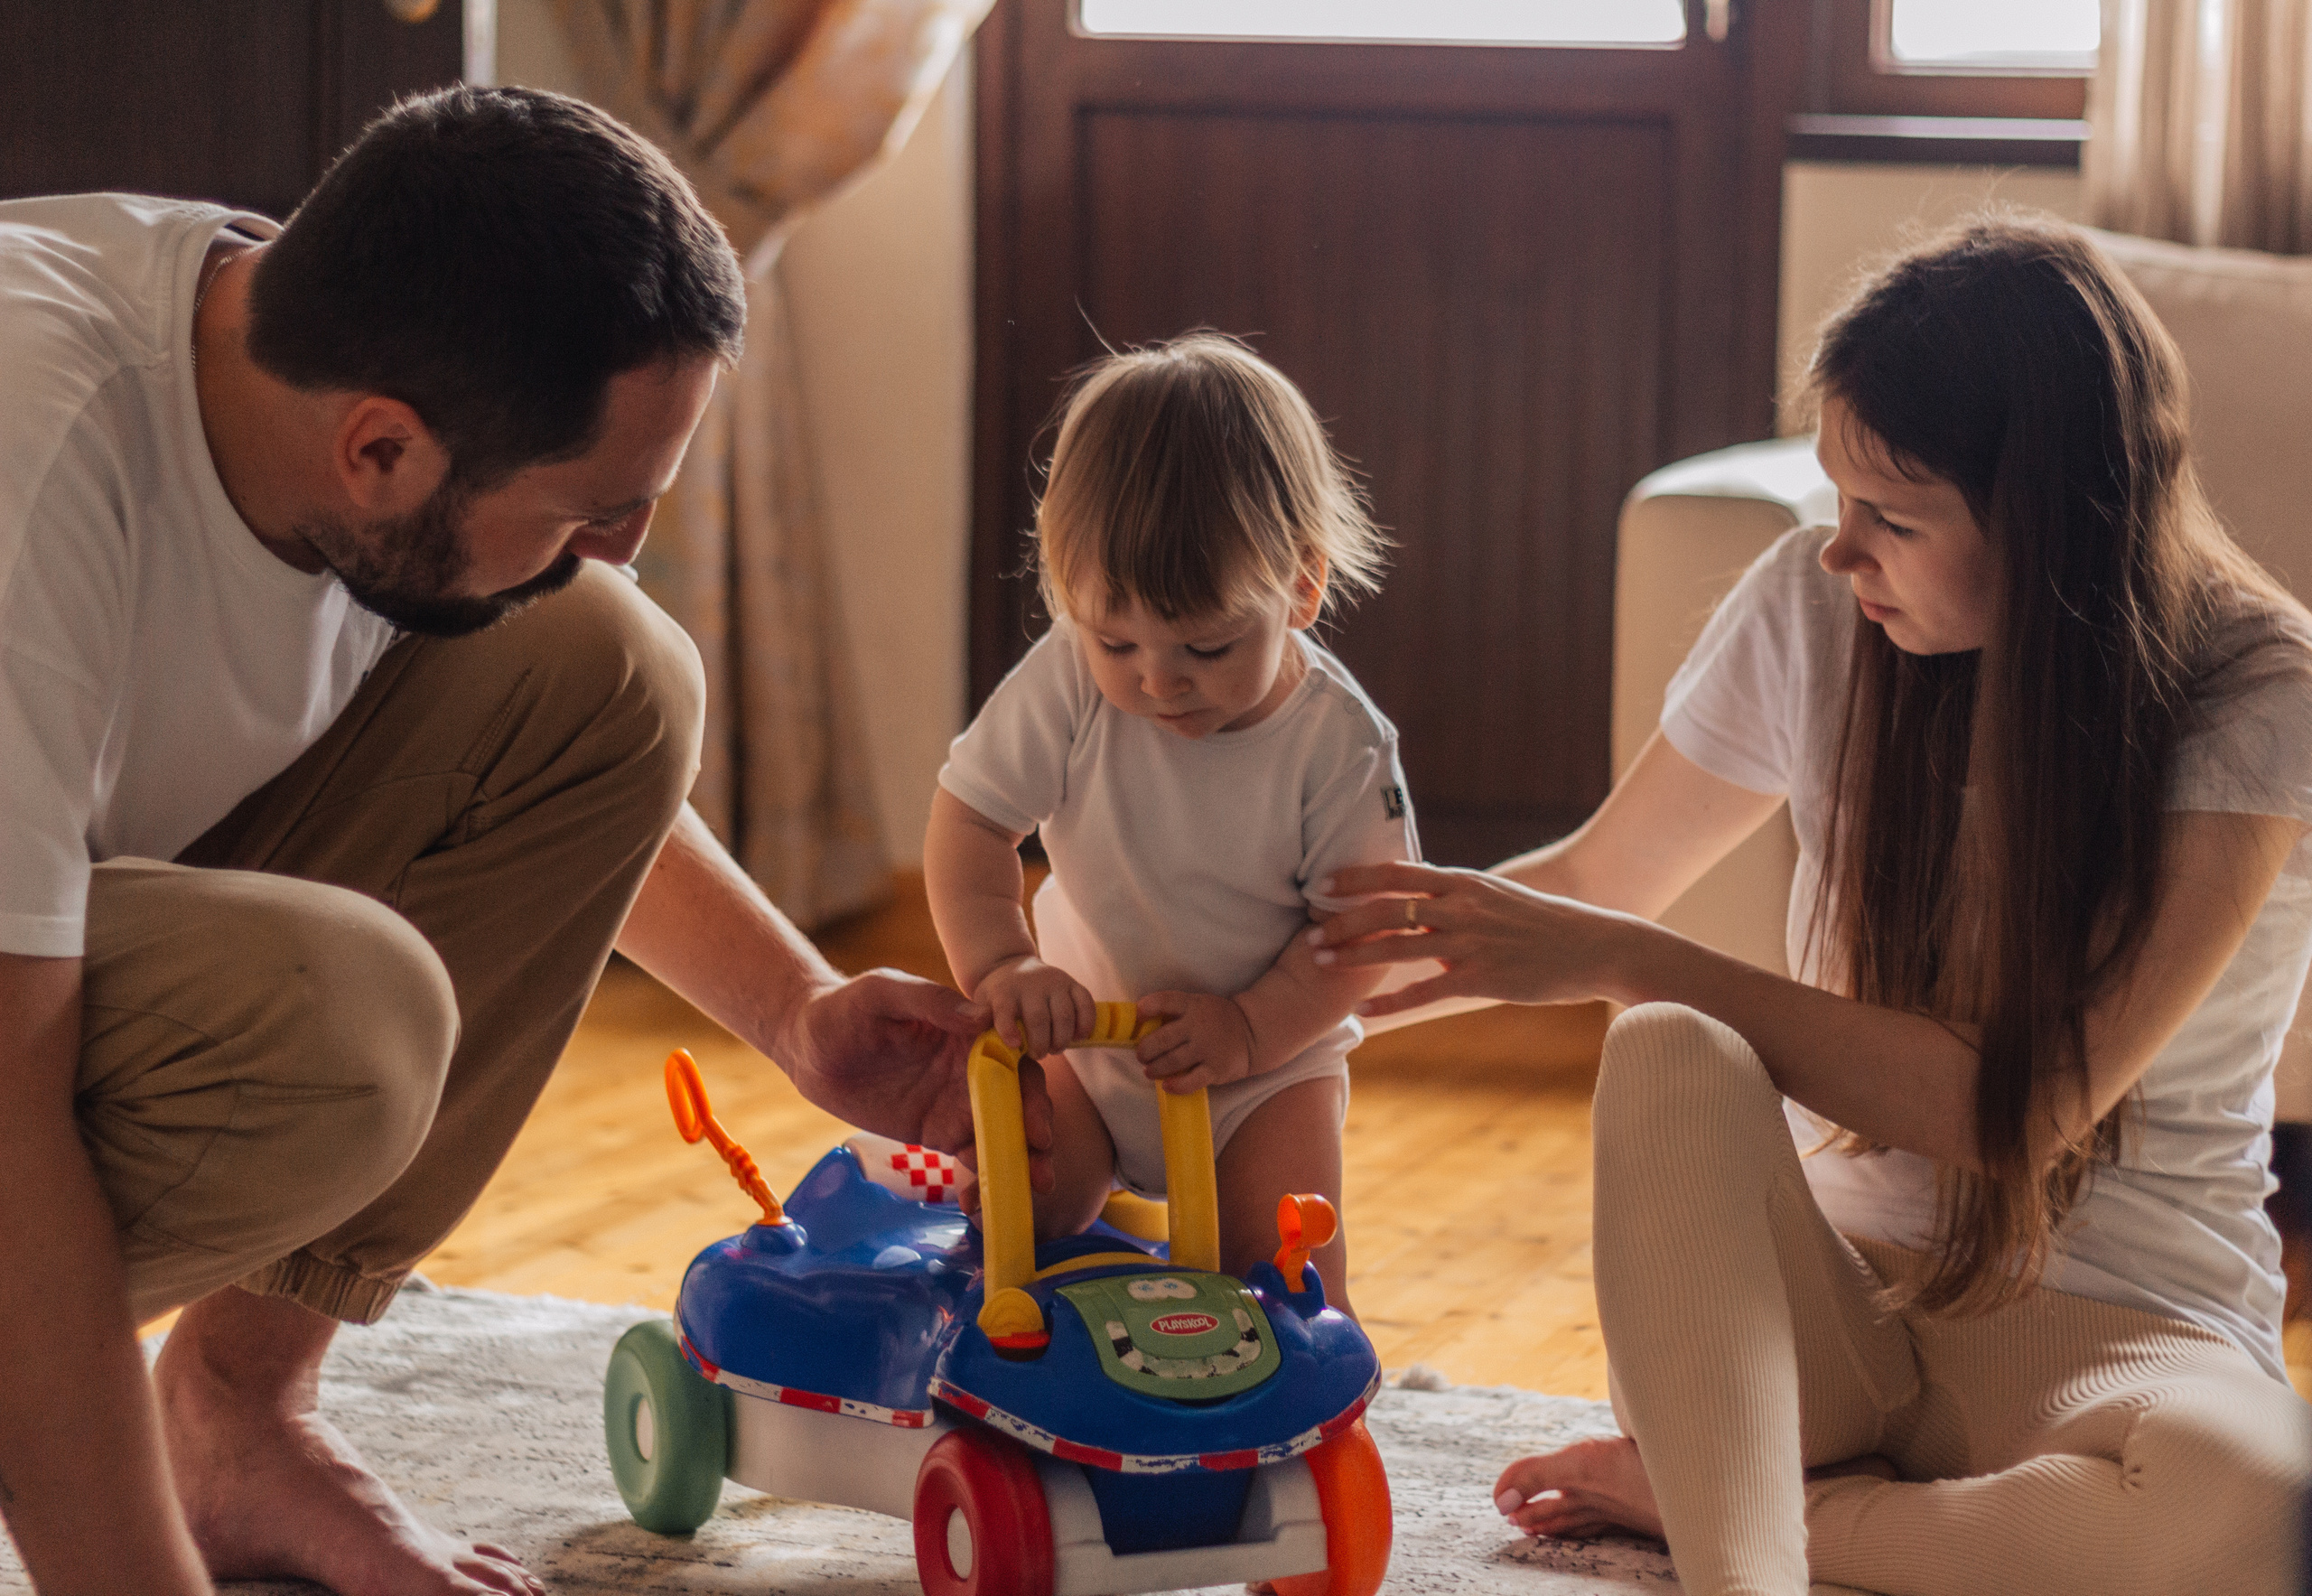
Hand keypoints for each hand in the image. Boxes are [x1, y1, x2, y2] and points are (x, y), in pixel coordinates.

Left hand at [773, 968, 1053, 1191]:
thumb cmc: (843, 1009)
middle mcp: (972, 1069)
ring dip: (1019, 1162)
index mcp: (969, 1033)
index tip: (1036, 1122)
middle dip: (1036, 1135)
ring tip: (1025, 1191)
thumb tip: (981, 1017)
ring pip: (1002, 1133)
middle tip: (1040, 1168)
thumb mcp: (883, 993)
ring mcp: (957, 1103)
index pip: (1015, 1060)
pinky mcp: (937, 1131)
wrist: (807, 1048)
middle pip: (1018, 1102)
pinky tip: (978, 1204)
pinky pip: (970, 1157)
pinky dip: (981, 1180)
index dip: (1031, 1092)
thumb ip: (929, 1001)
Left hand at [976, 955, 1097, 1058]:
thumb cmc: (996, 997)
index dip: (1009, 1028)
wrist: (1010, 965)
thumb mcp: (983, 1005)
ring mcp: (1053, 982)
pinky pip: (1085, 1002)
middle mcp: (1030, 984)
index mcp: (1003, 992)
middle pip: (1039, 1018)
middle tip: (1038, 1054)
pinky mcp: (1072, 982)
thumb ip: (983, 1023)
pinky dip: (1086, 1021)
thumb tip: (989, 1047)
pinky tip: (1080, 1037)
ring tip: (1055, 1048)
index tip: (1014, 1045)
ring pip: (1064, 1014)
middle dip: (1040, 1043)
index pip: (1005, 1010)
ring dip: (1061, 1038)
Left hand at [1134, 991, 1257, 1091]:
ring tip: (1149, 1071)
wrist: (1252, 1033)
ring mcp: (1207, 1049)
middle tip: (1141, 1055)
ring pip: (1172, 1061)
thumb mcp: (1199, 1005)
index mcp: (1192, 1005)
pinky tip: (1167, 1085)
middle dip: (1145, 1049)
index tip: (1138, 1015)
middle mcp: (1198, 1026)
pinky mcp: (1215, 1069)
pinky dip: (1176, 1085)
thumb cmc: (1216, 1019)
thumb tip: (1142, 1026)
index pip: (1165, 1001)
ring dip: (1155, 1068)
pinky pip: (1191, 1081)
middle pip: (1162, 1039)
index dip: (1148, 1007)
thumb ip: (1176, 1013)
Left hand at [1305, 861, 1644, 1017]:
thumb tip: (1420, 899)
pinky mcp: (1482, 979)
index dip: (1356, 877)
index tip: (1322, 882)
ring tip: (1321, 962)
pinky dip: (1389, 1003)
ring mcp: (1471, 943)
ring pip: (1398, 947)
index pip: (1398, 872)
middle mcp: (1462, 908)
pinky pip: (1425, 992)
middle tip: (1308, 932)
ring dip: (1354, 956)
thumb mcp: (1497, 898)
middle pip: (1387, 907)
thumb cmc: (1545, 924)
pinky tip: (1363, 1013)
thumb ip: (1457, 899)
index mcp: (1464, 883)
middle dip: (1343, 919)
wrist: (1596, 946)